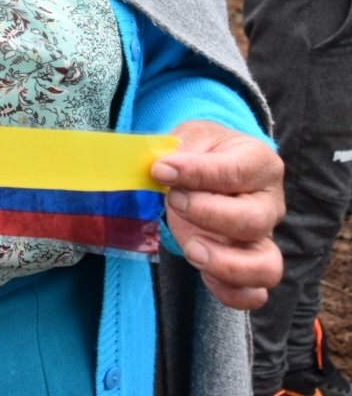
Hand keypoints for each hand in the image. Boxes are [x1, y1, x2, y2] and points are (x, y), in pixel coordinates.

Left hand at [151, 120, 283, 309]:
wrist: (207, 166)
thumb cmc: (203, 150)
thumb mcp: (192, 136)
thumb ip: (180, 151)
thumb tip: (163, 169)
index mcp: (260, 162)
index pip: (236, 172)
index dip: (197, 173)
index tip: (161, 170)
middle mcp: (270, 203)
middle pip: (254, 221)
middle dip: (208, 214)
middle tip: (174, 200)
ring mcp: (264, 239)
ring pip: (267, 267)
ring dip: (226, 263)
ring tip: (191, 247)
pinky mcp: (248, 266)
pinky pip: (253, 294)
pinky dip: (229, 291)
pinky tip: (201, 269)